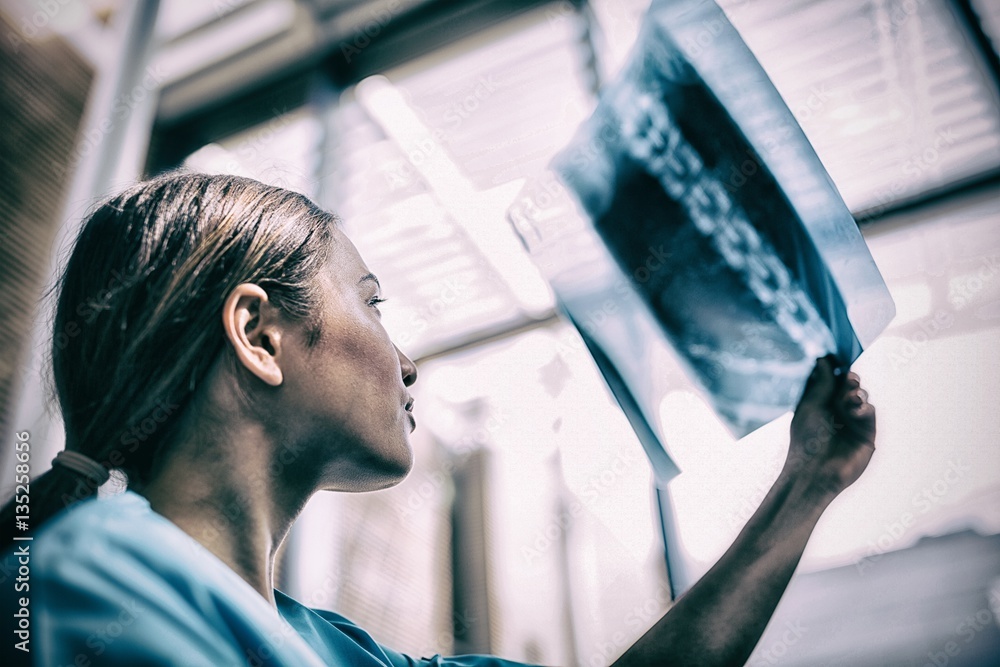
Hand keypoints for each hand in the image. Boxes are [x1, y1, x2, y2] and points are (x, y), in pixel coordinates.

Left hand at [784, 355, 876, 499]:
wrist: (815, 471)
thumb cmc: (806, 439)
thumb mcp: (810, 406)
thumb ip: (820, 383)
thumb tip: (823, 359)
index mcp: (819, 403)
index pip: (830, 380)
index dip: (835, 368)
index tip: (837, 357)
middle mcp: (836, 411)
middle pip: (847, 386)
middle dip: (849, 379)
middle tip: (849, 378)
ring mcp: (851, 422)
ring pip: (860, 396)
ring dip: (856, 392)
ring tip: (850, 396)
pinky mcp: (866, 434)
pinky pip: (869, 412)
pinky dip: (864, 406)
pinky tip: (856, 408)